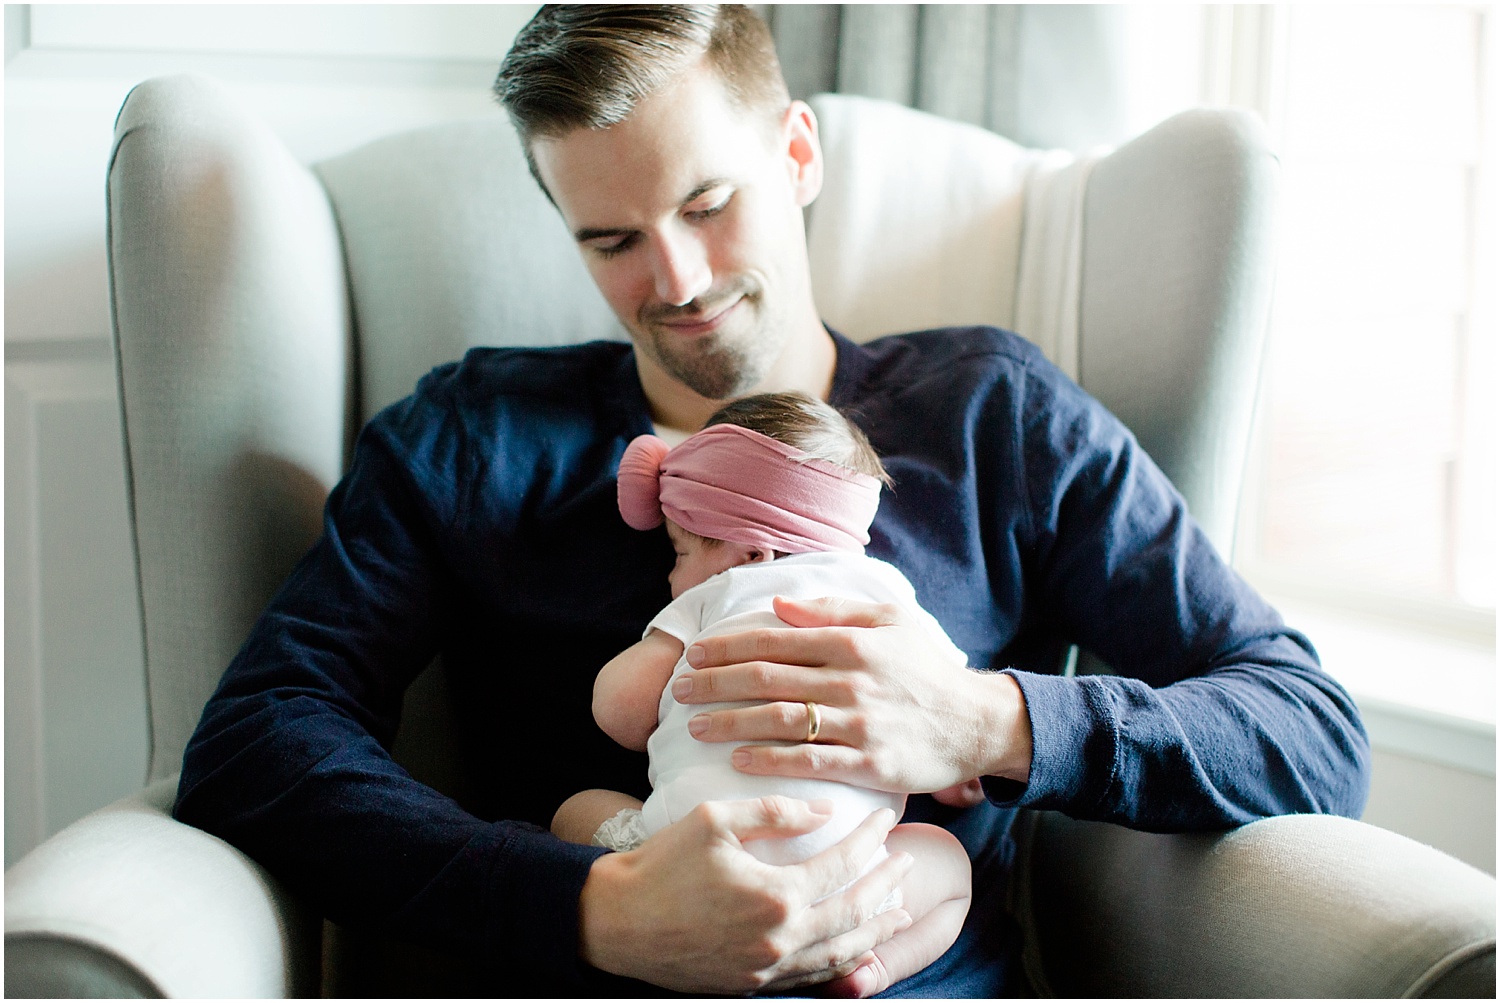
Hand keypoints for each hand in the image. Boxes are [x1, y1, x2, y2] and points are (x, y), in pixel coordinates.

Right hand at [578, 797, 913, 993]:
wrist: (615, 922)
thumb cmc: (661, 864)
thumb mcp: (715, 819)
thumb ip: (773, 812)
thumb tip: (823, 810)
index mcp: (776, 895)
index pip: (842, 865)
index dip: (871, 838)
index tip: (886, 817)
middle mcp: (781, 939)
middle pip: (855, 913)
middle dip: (887, 885)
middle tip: (908, 861)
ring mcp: (769, 968)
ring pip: (842, 953)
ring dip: (876, 930)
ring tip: (899, 910)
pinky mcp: (754, 984)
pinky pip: (814, 976)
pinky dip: (844, 961)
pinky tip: (855, 947)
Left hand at [673, 596, 1031, 792]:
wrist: (976, 721)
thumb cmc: (927, 669)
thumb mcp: (891, 621)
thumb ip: (834, 610)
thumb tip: (780, 606)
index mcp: (852, 641)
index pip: (774, 639)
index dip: (728, 646)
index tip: (694, 654)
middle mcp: (851, 679)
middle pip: (767, 679)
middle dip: (715, 683)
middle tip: (678, 691)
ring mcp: (860, 723)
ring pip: (780, 720)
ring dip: (731, 722)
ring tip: (695, 726)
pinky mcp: (870, 763)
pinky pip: (810, 762)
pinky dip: (770, 760)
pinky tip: (738, 761)